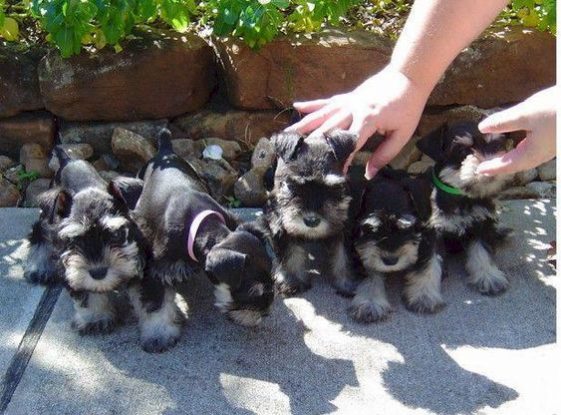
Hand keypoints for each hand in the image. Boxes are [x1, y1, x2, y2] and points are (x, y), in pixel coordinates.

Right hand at [286, 67, 430, 178]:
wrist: (408, 76)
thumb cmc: (408, 107)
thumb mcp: (402, 134)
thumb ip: (385, 155)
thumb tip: (368, 174)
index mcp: (368, 119)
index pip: (350, 142)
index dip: (341, 158)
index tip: (333, 172)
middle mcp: (354, 109)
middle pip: (329, 128)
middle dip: (314, 144)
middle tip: (300, 158)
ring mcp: (348, 101)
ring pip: (322, 115)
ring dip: (304, 125)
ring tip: (287, 135)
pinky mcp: (346, 96)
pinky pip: (326, 102)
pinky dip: (311, 104)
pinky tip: (296, 106)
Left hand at [477, 86, 556, 174]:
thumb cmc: (557, 109)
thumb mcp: (526, 113)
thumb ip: (504, 122)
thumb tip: (482, 128)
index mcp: (533, 153)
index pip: (508, 164)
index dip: (492, 168)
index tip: (479, 170)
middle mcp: (543, 154)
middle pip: (518, 164)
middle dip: (502, 166)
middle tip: (486, 167)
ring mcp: (551, 147)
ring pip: (527, 157)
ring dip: (512, 159)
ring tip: (499, 158)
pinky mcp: (556, 138)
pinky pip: (535, 149)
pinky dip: (523, 149)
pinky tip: (521, 144)